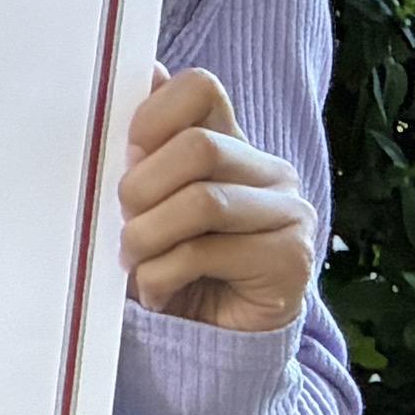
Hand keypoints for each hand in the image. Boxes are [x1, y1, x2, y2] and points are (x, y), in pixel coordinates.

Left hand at [122, 70, 315, 332]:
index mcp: (230, 144)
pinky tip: (159, 291)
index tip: (126, 149)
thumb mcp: (150, 206)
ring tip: (134, 261)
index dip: (154, 111)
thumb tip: (142, 72)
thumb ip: (146, 153)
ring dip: (148, 236)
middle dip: (142, 187)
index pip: (201, 88)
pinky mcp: (292, 259)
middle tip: (123, 221)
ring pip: (202, 201)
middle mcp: (269, 171)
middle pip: (198, 147)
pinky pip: (206, 253)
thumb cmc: (176, 265)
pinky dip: (162, 276)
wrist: (218, 341)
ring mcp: (289, 214)